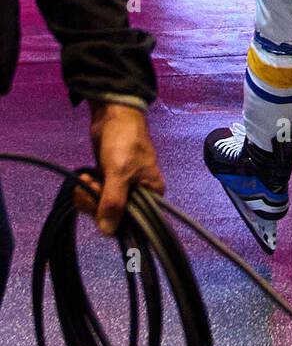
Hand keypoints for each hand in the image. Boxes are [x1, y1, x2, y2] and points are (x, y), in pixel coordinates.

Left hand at [76, 102, 164, 234]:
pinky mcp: (110, 181)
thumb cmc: (124, 141)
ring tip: (85, 179)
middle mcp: (140, 194)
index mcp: (153, 193)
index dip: (113, 219)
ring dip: (89, 197)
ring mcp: (124, 187)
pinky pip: (97, 197)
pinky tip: (84, 178)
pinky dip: (87, 191)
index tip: (99, 204)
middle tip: (89, 186)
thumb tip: (108, 231)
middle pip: (115, 216)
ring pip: (103, 207)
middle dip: (96, 204)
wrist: (113, 115)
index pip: (133, 222)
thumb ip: (114, 202)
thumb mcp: (119, 173)